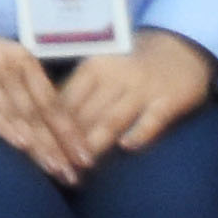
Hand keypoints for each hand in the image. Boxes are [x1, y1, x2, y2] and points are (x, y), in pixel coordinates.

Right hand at [0, 22, 82, 185]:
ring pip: (14, 113)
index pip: (52, 102)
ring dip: (36, 145)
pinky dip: (2, 127)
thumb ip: (26, 91)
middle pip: (36, 112)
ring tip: (52, 170)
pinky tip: (18, 145)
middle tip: (73, 175)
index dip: (70, 133)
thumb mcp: (3, 66)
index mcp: (23, 59)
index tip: (86, 160)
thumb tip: (56, 130)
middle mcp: (6, 62)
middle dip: (56, 146)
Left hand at [51, 27, 217, 163]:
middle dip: (68, 143)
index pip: (64, 101)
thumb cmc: (131, 65)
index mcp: (93, 69)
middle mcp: (115, 77)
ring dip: (96, 143)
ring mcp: (143, 89)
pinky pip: (153, 118)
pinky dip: (140, 131)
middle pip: (86, 114)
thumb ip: (78, 94)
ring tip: (82, 167)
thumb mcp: (102, 70)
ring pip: (113, 118)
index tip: (36, 151)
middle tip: (54, 168)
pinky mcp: (170, 99)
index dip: (48, 128)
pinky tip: (127, 147)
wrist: (180, 49)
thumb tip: (42, 122)